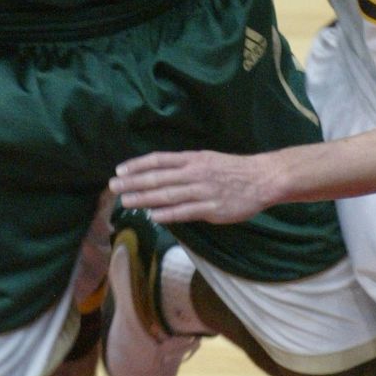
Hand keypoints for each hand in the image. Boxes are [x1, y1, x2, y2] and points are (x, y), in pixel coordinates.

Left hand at [110, 150, 276, 223]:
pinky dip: (167, 214)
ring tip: (126, 201)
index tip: (119, 170)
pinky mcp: (212, 209)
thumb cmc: (233, 170)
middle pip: (158, 178)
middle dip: (133, 182)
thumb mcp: (207, 159)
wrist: (262, 179)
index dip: (137, 165)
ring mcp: (202, 191)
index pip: (158, 160)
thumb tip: (160, 173)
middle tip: (113, 187)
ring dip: (144, 198)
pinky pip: (185, 212)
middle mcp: (194, 173)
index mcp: (193, 159)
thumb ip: (185, 166)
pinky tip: (153, 216)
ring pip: (167, 195)